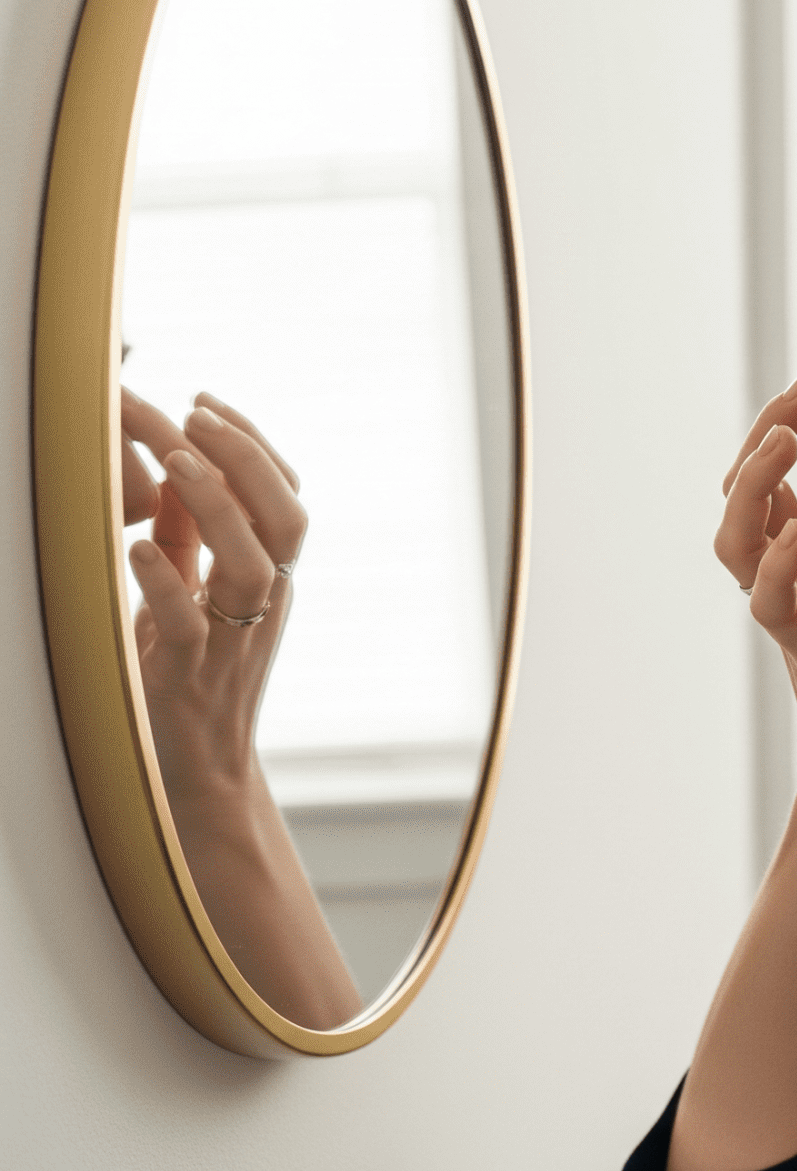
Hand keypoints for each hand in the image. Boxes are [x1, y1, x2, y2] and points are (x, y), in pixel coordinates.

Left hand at [120, 388, 307, 797]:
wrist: (197, 770)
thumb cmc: (188, 674)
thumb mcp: (194, 595)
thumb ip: (189, 538)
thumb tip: (171, 469)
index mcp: (270, 580)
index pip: (285, 499)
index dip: (252, 444)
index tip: (205, 401)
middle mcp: (264, 605)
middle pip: (287, 521)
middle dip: (246, 460)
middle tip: (196, 415)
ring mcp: (232, 640)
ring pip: (252, 566)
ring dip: (218, 507)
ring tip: (176, 461)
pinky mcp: (189, 676)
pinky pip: (189, 625)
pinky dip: (165, 583)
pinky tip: (135, 550)